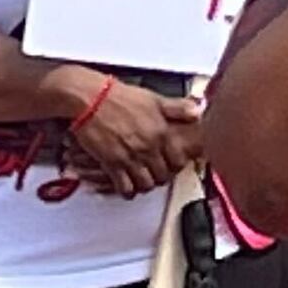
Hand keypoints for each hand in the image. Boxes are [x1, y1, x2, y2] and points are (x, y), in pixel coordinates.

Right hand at [61, 75, 197, 196]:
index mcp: (161, 131)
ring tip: (142, 180)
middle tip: (155, 173)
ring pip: (146, 185)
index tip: (171, 164)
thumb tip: (197, 111)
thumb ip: (177, 108)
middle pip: (162, 176)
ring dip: (144, 185)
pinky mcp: (112, 163)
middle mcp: (148, 146)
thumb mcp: (154, 98)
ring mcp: (131, 157)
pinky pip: (125, 188)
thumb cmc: (118, 97)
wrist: (90, 98)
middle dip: (160, 176)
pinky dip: (127, 190)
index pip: (178, 161)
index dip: (176, 165)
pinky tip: (126, 185)